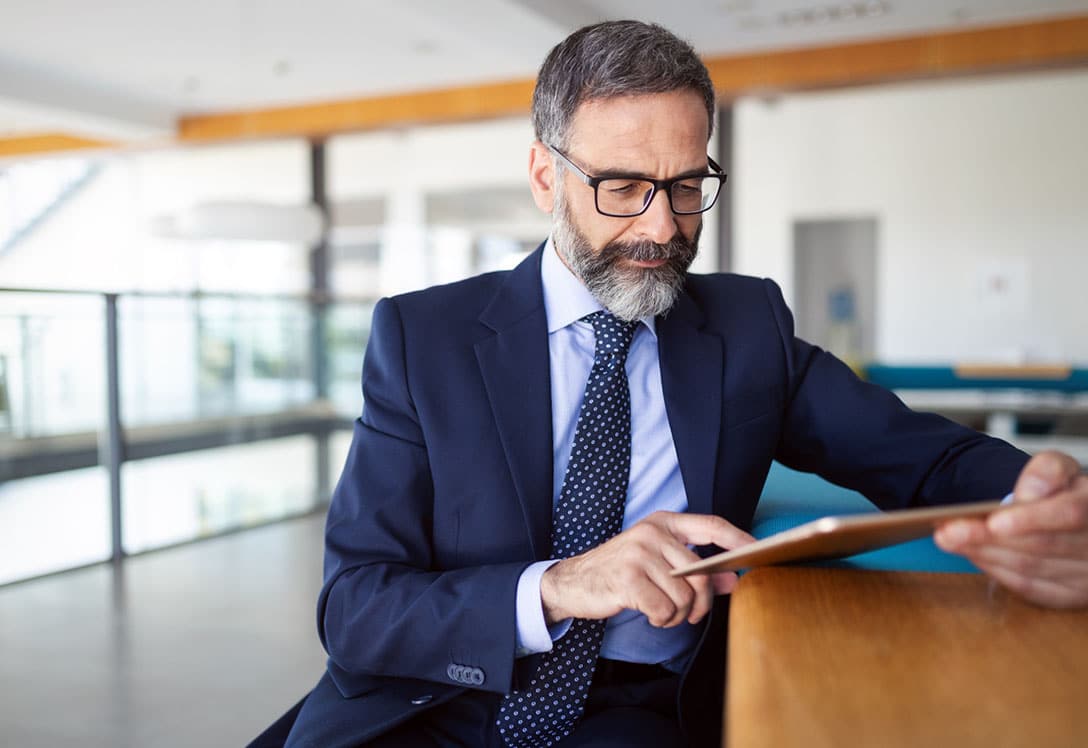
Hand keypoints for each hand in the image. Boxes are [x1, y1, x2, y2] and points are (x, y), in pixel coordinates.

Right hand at [540, 511, 754, 627]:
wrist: (574, 581)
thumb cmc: (621, 572)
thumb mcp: (659, 564)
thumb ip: (697, 570)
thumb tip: (734, 579)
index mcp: (663, 523)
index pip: (711, 525)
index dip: (738, 538)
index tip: (759, 551)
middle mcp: (652, 533)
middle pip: (701, 573)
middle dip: (702, 603)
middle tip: (692, 615)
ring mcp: (638, 554)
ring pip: (684, 596)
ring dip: (678, 615)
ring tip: (662, 613)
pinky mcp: (627, 579)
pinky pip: (665, 610)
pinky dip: (662, 621)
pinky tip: (650, 616)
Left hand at [935, 450, 1087, 608]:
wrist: (1080, 521)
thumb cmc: (1066, 494)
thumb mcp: (1061, 470)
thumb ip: (1047, 471)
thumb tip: (1027, 493)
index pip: (1068, 514)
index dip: (1030, 519)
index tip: (993, 521)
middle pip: (1040, 546)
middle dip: (987, 538)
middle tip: (947, 529)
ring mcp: (1087, 576)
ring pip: (1030, 569)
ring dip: (984, 554)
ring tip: (949, 538)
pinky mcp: (1070, 595)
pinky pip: (1029, 588)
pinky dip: (996, 570)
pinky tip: (972, 554)